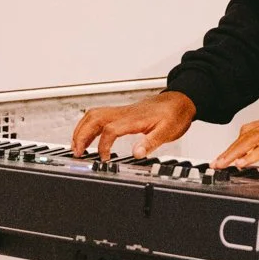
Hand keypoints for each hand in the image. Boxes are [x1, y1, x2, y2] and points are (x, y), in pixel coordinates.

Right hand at [72, 90, 196, 160]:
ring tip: (77, 146)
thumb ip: (151, 142)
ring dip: (82, 129)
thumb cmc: (175, 113)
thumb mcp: (168, 131)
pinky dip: (89, 126)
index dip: (103, 145)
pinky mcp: (123, 113)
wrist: (181, 100)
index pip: (110, 129)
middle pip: (94, 118)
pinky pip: (100, 116)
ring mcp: (122, 111)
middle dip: (81, 134)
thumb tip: (136, 154)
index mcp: (134, 118)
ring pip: (94, 115)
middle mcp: (124, 113)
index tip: (104, 158)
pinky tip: (89, 137)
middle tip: (77, 152)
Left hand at [215, 115, 258, 169]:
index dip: (234, 143)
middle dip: (228, 150)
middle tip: (216, 163)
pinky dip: (251, 155)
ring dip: (234, 153)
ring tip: (223, 164)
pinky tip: (243, 163)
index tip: (224, 157)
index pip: (249, 130)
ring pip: (252, 140)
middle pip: (246, 135)